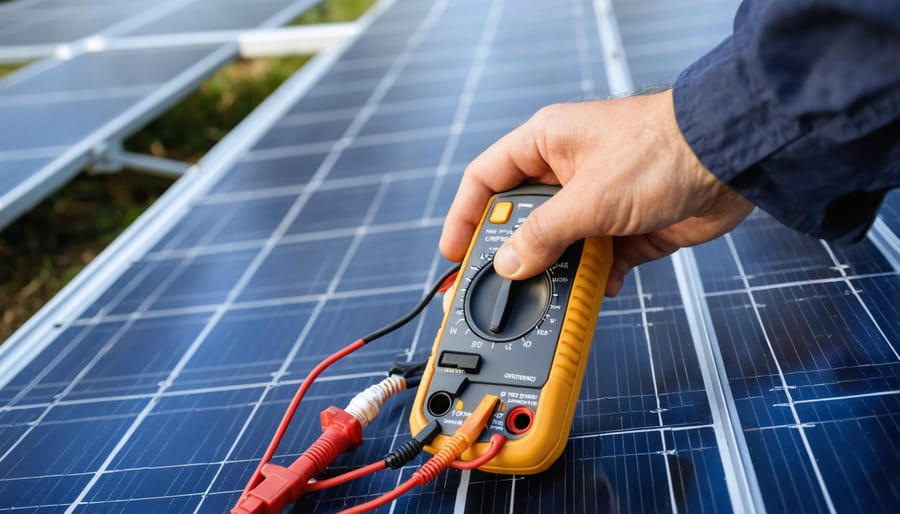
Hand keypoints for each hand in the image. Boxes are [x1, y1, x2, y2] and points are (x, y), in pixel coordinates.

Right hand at [439, 90, 752, 295]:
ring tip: (554, 292)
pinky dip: (596, 277)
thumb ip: (544, 234)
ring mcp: (597, 200)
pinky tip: (600, 285)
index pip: (486, 179)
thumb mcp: (589, 196)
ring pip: (559, 246)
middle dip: (514, 255)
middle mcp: (567, 171)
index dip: (465, 217)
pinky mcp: (626, 227)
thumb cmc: (665, 149)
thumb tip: (510, 265)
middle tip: (500, 286)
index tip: (454, 252)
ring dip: (559, 271)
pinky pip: (596, 260)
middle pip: (521, 220)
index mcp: (546, 144)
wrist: (734, 162)